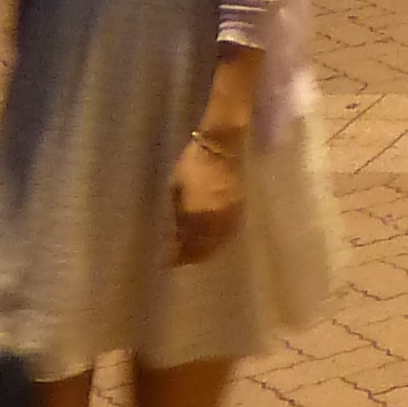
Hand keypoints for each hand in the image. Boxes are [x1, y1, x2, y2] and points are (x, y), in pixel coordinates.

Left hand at [170, 133, 244, 265]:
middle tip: (181, 256)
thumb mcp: (176, 189)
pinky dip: (220, 241)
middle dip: (190, 255)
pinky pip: (229, 234)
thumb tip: (173, 236)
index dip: (175, 256)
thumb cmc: (193, 164)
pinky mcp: (240, 210)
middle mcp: (215, 221)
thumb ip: (176, 216)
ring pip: (217, 244)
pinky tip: (213, 240)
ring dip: (206, 250)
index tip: (167, 260)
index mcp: (196, 216)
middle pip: (202, 249)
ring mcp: (230, 217)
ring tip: (197, 251)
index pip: (185, 247)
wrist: (222, 146)